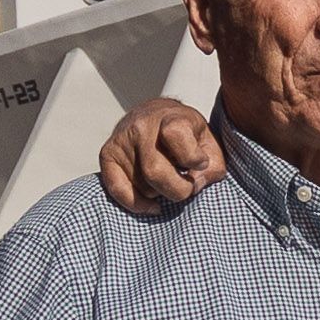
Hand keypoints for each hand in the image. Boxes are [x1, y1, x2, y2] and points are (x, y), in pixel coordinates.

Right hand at [98, 97, 223, 212]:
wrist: (157, 115)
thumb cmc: (187, 134)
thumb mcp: (209, 143)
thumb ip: (211, 168)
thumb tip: (195, 186)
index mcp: (170, 117)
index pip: (176, 135)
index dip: (193, 158)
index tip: (200, 163)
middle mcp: (142, 126)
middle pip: (155, 171)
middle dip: (177, 189)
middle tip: (186, 186)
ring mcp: (121, 140)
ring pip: (141, 185)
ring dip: (159, 193)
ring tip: (167, 179)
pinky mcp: (107, 153)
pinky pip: (117, 189)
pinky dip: (136, 204)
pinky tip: (152, 205)